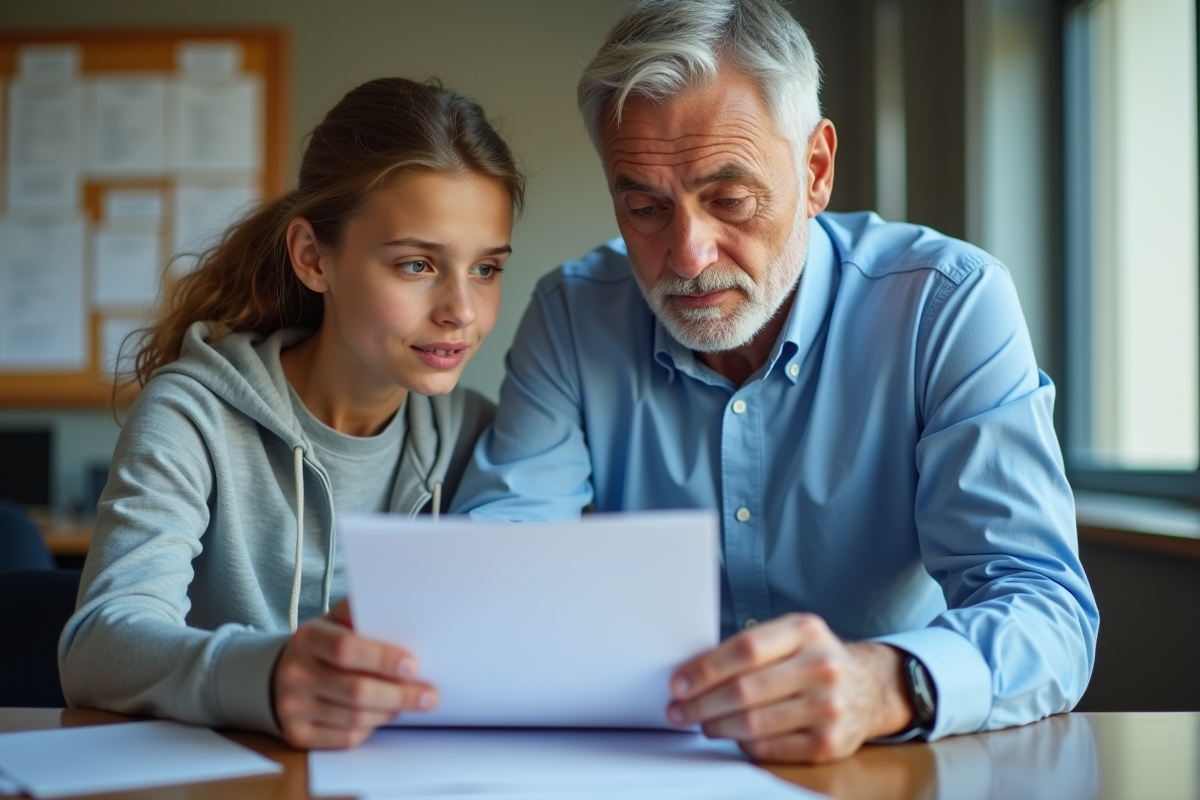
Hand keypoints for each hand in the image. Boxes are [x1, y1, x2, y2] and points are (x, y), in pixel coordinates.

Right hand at [272, 599, 437, 748]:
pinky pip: (346, 738)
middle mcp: (295, 673)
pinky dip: (371, 727)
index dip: (382, 659)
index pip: (346, 649)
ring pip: (355, 718)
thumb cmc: (322, 647)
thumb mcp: (335, 622)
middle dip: (399, 694)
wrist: (283, 676)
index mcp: (307, 638)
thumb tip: (400, 608)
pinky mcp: (298, 735)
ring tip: (407, 702)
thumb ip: (362, 614)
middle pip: (355, 690)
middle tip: (428, 695)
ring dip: (389, 711)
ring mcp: (292, 707)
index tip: (413, 666)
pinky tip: (382, 715)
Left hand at [666, 613, 912, 762]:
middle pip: (744, 690)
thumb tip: (692, 671)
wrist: (870, 688)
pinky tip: (732, 735)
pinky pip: (768, 748)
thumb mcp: (790, 636)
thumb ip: (750, 647)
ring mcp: (828, 707)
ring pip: (752, 723)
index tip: (679, 683)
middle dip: (701, 703)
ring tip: (701, 723)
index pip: (745, 649)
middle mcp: (821, 667)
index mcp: (806, 631)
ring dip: (716, 726)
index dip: (705, 669)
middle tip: (678, 710)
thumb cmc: (815, 659)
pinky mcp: (828, 744)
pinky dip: (742, 744)